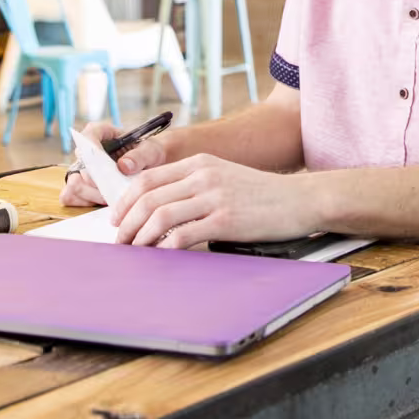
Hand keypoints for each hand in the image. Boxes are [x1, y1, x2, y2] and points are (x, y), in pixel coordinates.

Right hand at [57, 119, 173, 207]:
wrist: (152, 165)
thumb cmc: (149, 153)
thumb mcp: (151, 151)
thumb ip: (139, 156)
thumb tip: (123, 166)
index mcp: (101, 133)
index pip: (87, 137)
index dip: (93, 153)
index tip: (106, 167)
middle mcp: (87, 150)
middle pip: (80, 166)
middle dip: (97, 182)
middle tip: (115, 189)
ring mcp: (83, 169)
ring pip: (74, 184)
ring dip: (92, 195)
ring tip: (112, 198)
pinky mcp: (82, 185)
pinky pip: (72, 196)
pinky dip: (86, 202)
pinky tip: (104, 202)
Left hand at [111, 156, 319, 249]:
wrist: (301, 199)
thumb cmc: (263, 193)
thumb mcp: (225, 176)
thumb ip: (195, 185)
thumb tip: (161, 210)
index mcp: (199, 163)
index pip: (148, 178)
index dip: (126, 200)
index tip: (117, 218)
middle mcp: (203, 176)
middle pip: (148, 197)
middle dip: (127, 222)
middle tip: (120, 240)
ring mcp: (215, 197)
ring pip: (160, 216)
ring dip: (141, 237)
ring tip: (135, 251)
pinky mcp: (226, 220)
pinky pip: (185, 235)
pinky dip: (166, 248)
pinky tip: (162, 256)